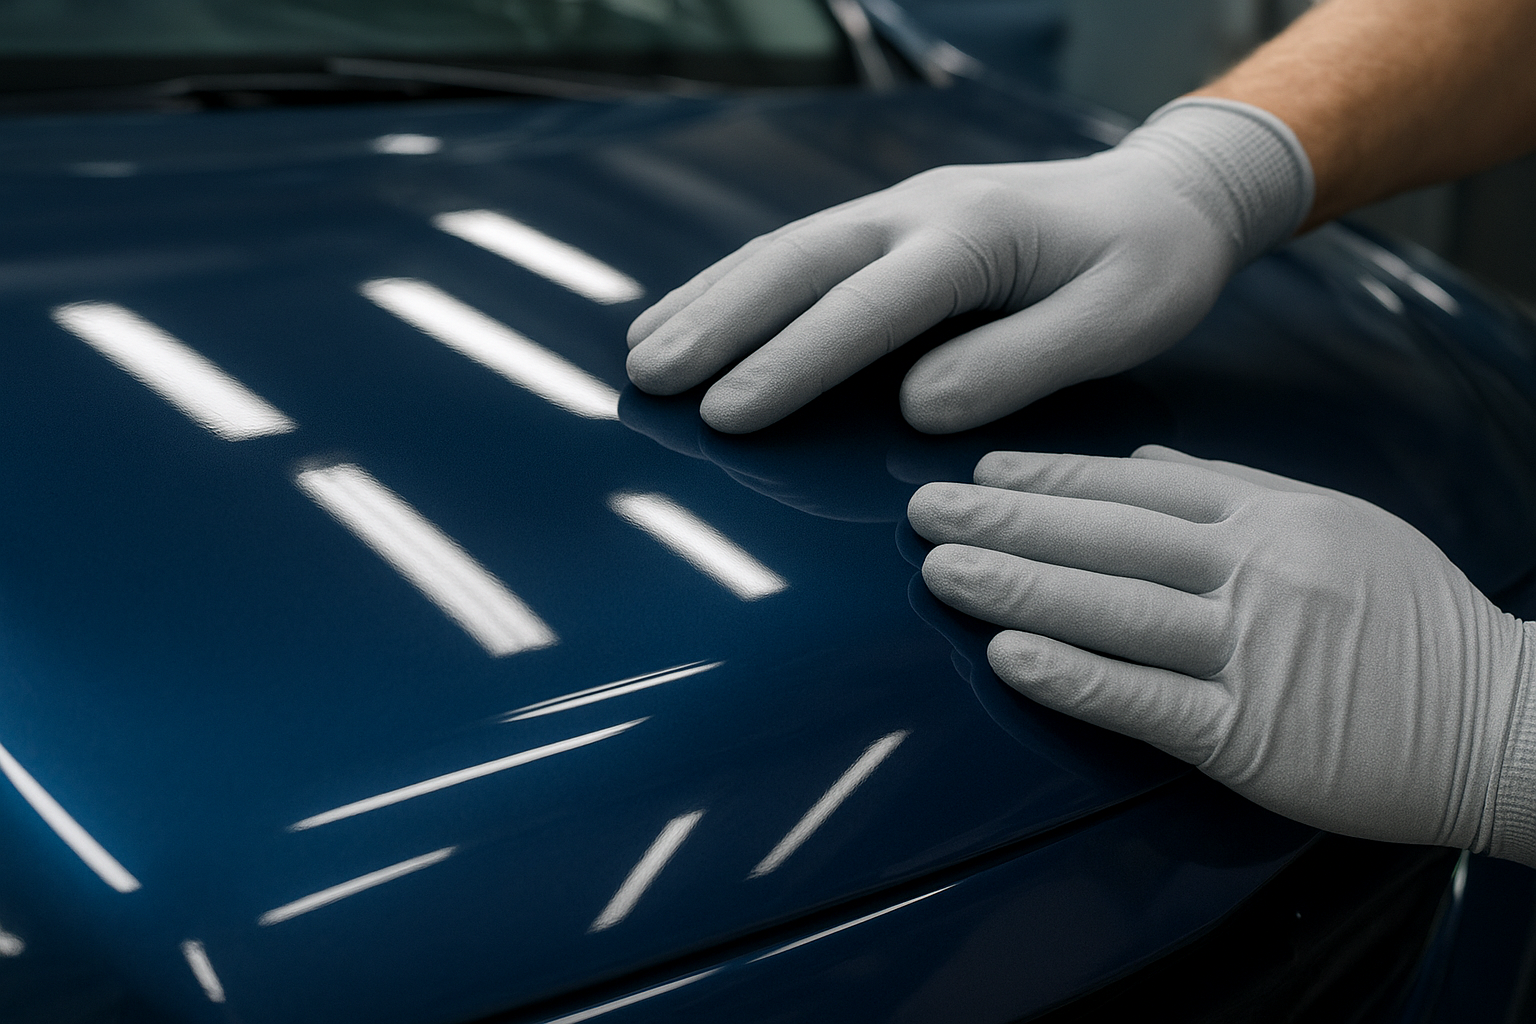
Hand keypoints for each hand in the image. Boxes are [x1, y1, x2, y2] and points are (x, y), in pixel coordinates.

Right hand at [626, 99, 1310, 434]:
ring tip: (642, 354)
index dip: (790, 362)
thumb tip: (918, 407)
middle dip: (716, 324)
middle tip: (647, 381)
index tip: (725, 416)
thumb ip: (1019, 362)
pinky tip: (696, 312)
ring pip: (782, 251)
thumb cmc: (1150, 264)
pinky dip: (736, 283)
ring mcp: (898, 209)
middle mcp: (918, 211)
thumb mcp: (1119, 321)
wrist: (1166, 193)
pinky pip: (798, 250)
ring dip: (709, 301)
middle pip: (797, 265)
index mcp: (973, 236)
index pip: (864, 307)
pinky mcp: (892, 223)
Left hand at [908, 445, 1535, 859]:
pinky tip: (1008, 653)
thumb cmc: (1417, 621)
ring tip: (940, 567)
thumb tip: (1150, 468)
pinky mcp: (1256, 735)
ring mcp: (1255, 651)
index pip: (1134, 488)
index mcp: (1272, 517)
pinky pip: (1148, 700)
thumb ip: (1237, 491)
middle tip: (923, 509)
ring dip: (1018, 584)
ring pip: (1114, 608)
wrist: (1507, 715)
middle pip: (1108, 538)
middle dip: (1006, 518)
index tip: (978, 468)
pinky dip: (1073, 676)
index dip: (1048, 475)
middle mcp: (1257, 571)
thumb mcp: (1337, 525)